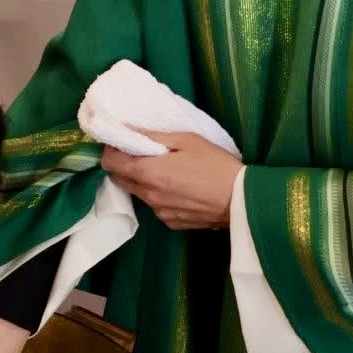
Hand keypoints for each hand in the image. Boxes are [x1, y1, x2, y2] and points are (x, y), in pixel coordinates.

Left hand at [101, 132, 242, 229]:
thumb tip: (127, 129)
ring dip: (142, 181)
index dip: (111, 151)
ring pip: (139, 194)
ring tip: (165, 170)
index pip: (110, 164)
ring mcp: (160, 212)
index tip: (122, 143)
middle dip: (124, 166)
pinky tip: (179, 188)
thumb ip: (152, 136)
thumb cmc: (216, 165)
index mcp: (149, 173)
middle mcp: (149, 196)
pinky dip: (160, 196)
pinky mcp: (172, 223)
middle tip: (141, 154)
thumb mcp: (187, 140)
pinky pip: (156, 206)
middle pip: (120, 180)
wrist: (242, 201)